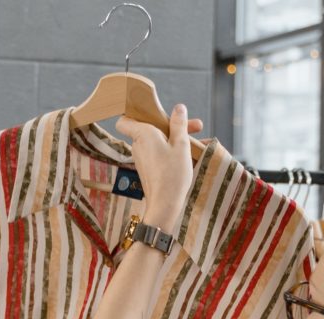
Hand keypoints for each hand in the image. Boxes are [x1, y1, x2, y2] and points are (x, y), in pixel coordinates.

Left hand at [115, 104, 202, 231]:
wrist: (164, 204)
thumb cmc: (172, 174)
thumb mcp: (181, 145)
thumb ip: (179, 125)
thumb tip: (179, 108)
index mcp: (143, 134)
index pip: (124, 120)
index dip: (135, 114)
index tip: (153, 112)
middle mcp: (138, 145)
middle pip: (151, 128)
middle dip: (173, 125)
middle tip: (197, 127)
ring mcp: (141, 157)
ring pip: (157, 140)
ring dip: (176, 138)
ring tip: (199, 142)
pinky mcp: (147, 168)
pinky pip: (158, 153)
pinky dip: (172, 150)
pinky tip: (191, 154)